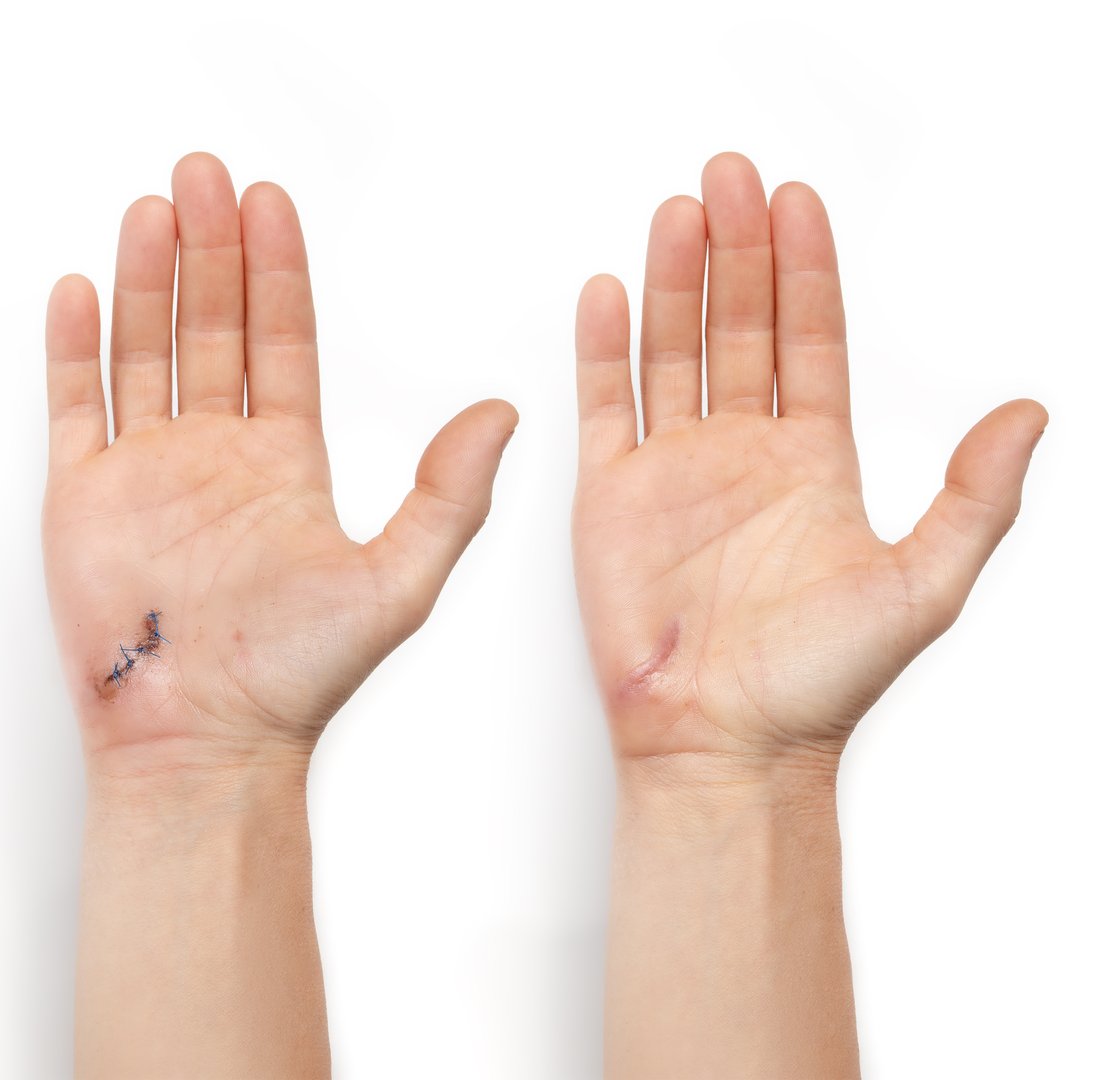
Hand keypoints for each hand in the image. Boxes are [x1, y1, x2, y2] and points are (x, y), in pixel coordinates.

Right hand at [42, 152, 516, 767]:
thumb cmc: (294, 680)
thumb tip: (504, 414)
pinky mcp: (84, 497)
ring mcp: (147, 471)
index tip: (271, 203)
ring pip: (145, 349)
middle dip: (209, 248)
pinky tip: (84, 289)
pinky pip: (78, 404)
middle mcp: (216, 455)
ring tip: (152, 208)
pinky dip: (77, 346)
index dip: (276, 270)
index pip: (281, 340)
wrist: (201, 740)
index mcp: (286, 463)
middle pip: (211, 325)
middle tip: (205, 175)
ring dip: (148, 277)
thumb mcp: (398, 582)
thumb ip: (448, 494)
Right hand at [573, 152, 1044, 764]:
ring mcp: (675, 470)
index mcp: (814, 464)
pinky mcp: (611, 497)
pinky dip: (604, 349)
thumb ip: (975, 497)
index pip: (811, 341)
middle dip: (738, 249)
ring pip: (674, 350)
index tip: (799, 204)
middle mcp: (744, 454)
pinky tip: (611, 294)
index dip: (807, 271)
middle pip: (740, 326)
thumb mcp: (926, 586)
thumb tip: (1029, 417)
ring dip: (675, 280)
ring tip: (680, 212)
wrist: (721, 741)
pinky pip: (607, 405)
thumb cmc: (815, 682)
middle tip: (732, 177)